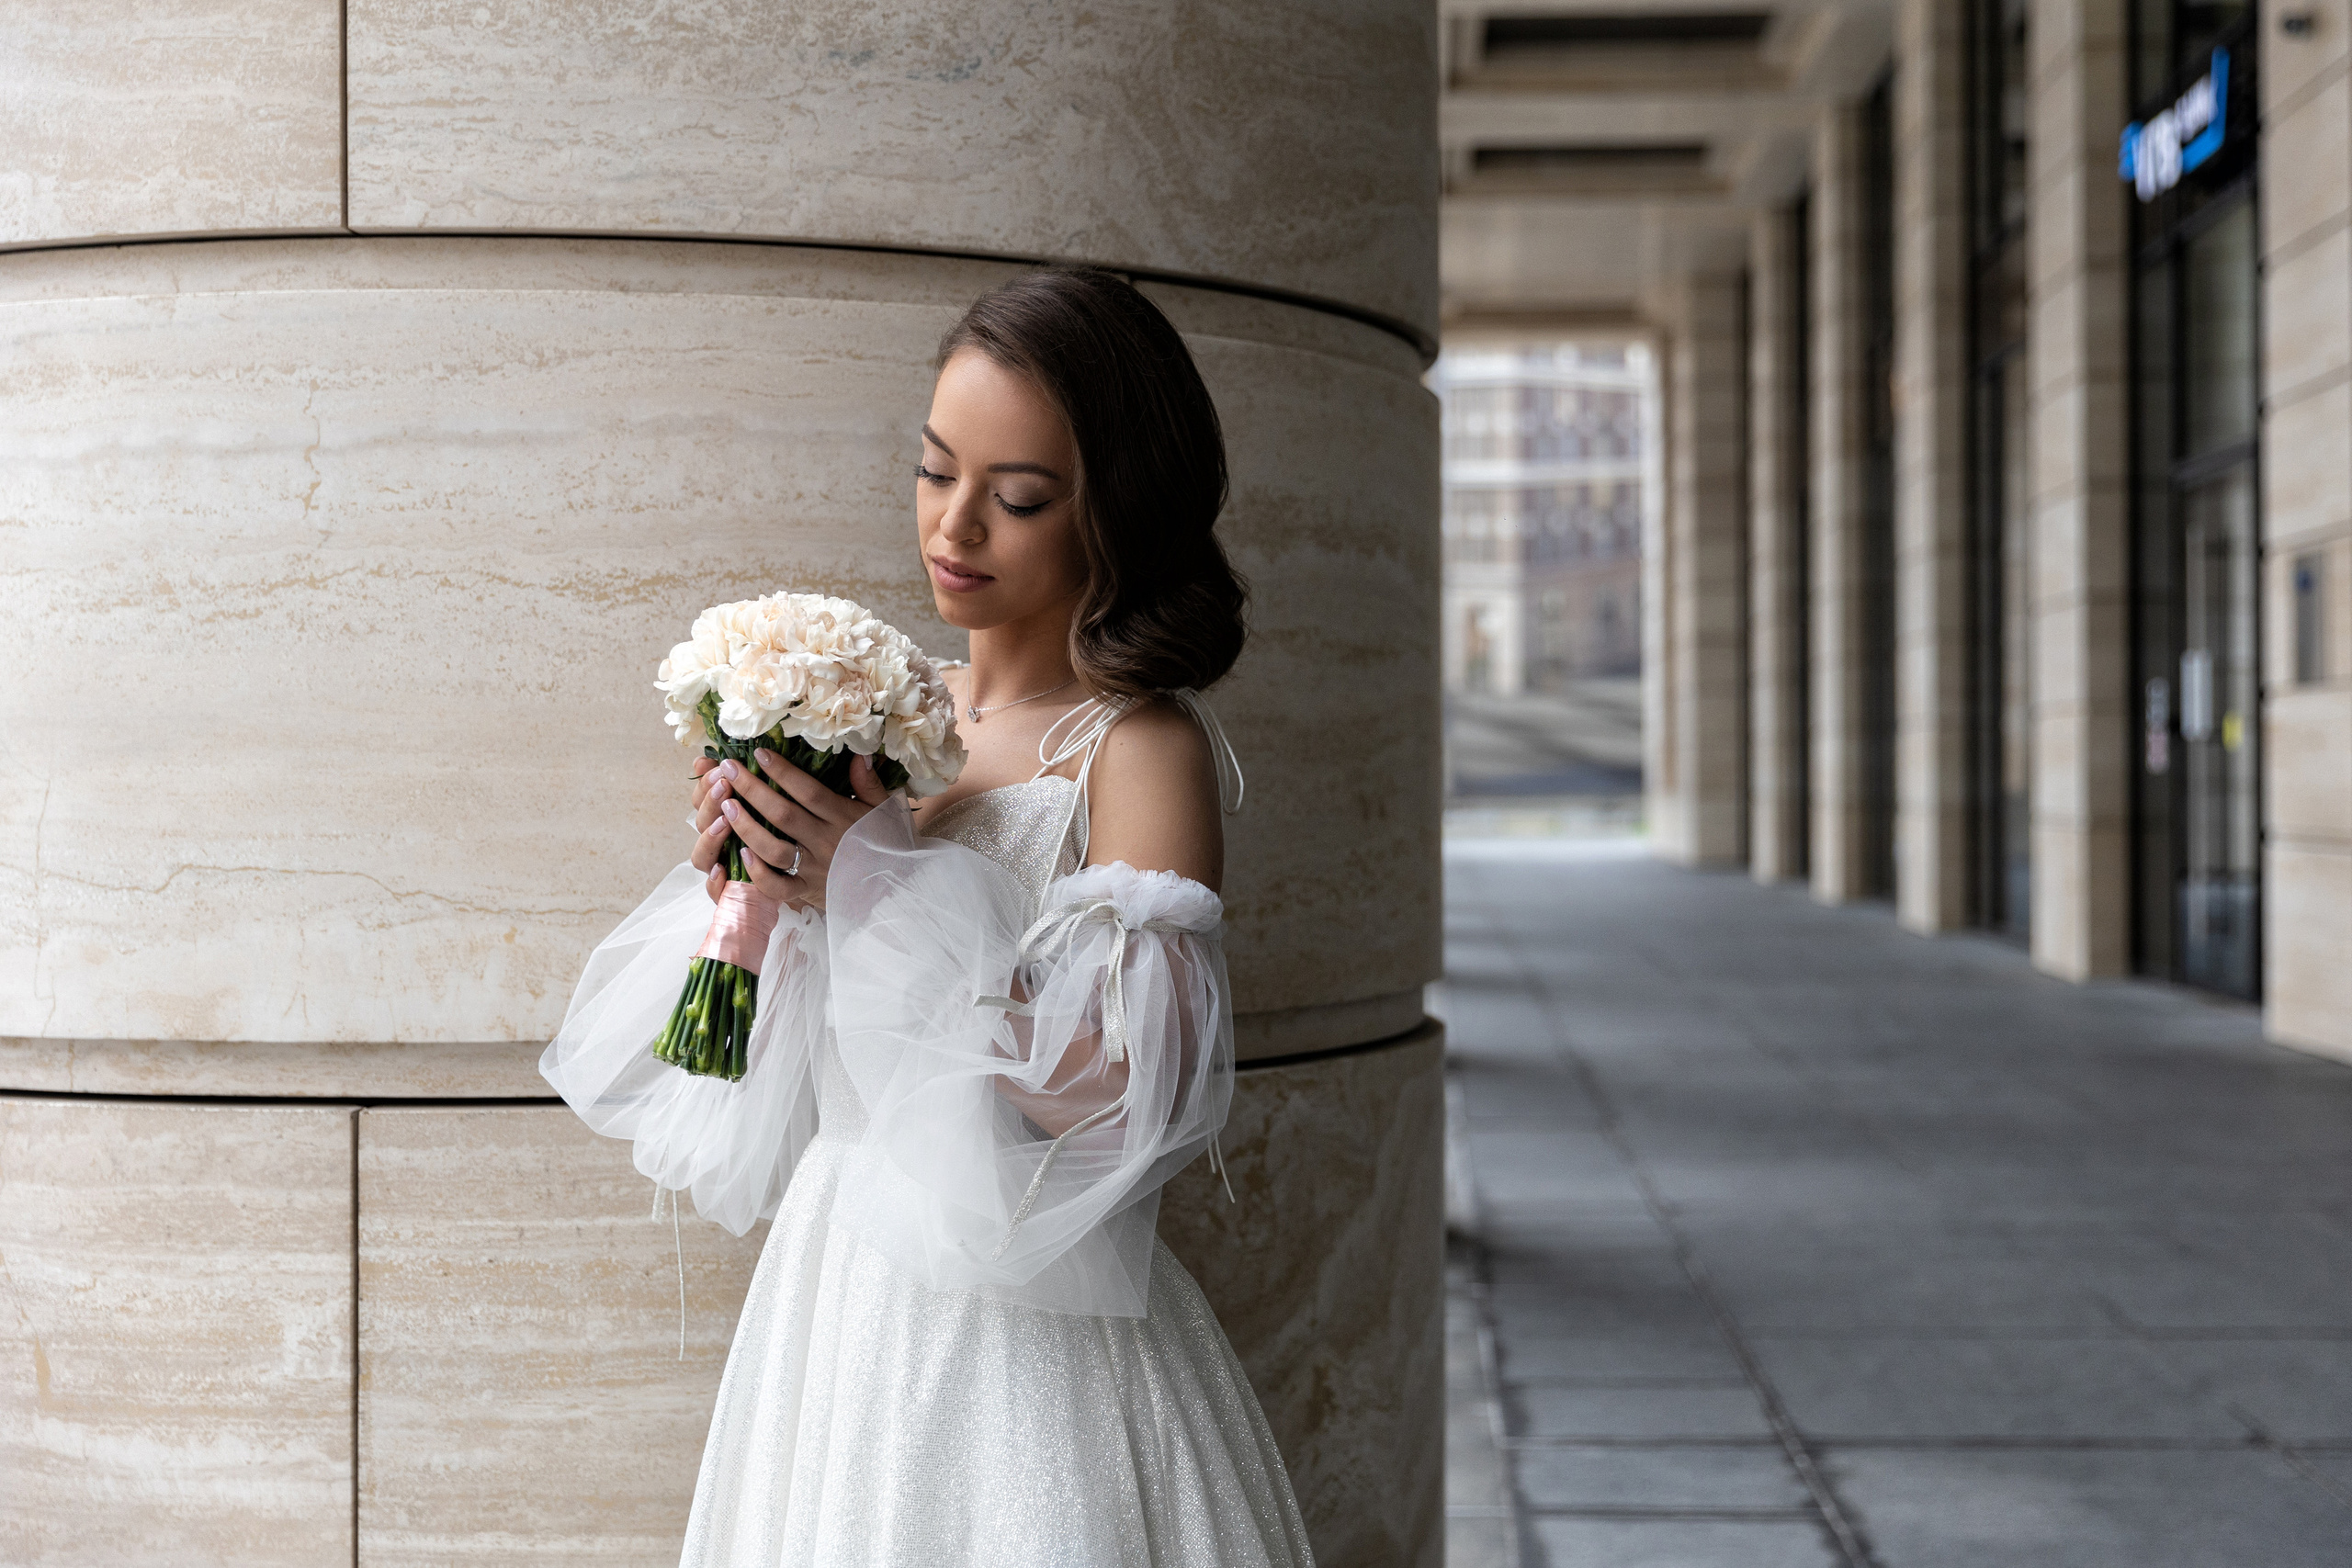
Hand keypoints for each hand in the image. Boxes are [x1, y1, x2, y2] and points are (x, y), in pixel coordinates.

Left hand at [686, 750, 888, 911]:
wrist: (897, 888)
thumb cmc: (888, 843)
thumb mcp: (885, 809)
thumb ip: (869, 783)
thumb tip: (859, 754)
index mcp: (843, 817)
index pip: (809, 791)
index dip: (783, 772)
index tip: (759, 753)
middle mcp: (825, 841)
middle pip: (783, 814)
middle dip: (752, 790)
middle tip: (728, 768)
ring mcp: (814, 868)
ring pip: (775, 849)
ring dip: (748, 827)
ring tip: (726, 805)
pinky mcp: (807, 890)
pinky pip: (780, 887)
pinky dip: (759, 874)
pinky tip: (741, 854)